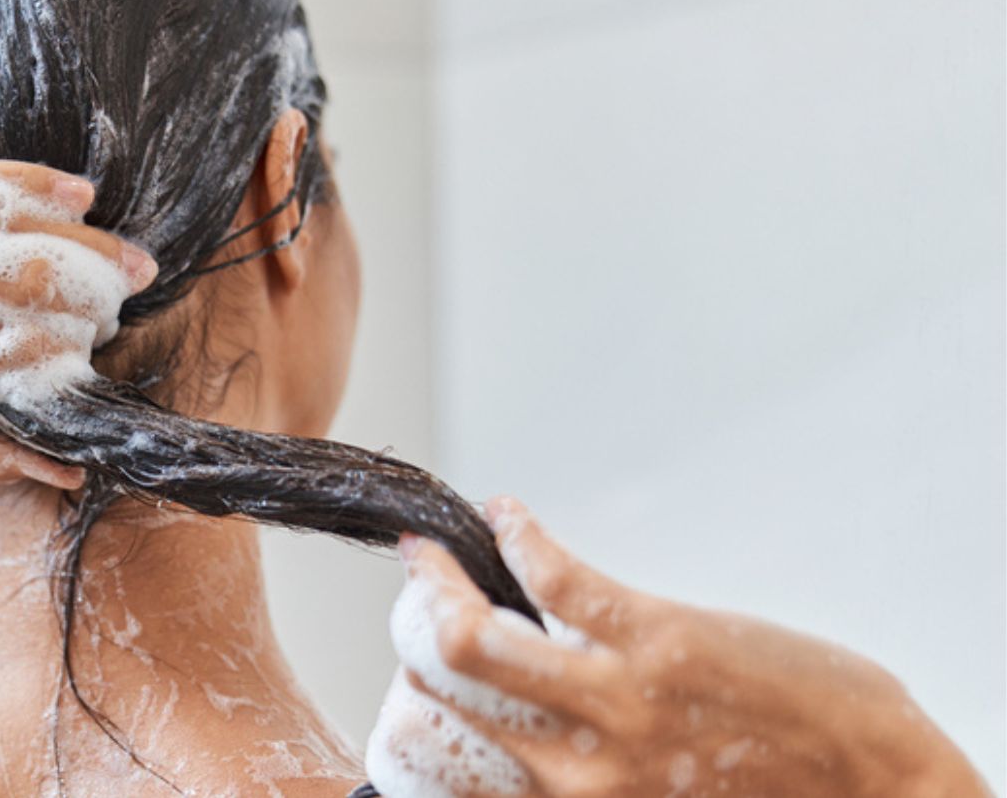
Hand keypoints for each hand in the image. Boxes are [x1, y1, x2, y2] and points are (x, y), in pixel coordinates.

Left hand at [0, 157, 155, 486]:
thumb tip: (68, 472)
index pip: (15, 356)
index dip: (74, 347)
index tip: (102, 342)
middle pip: (23, 288)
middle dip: (92, 290)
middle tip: (127, 290)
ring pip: (10, 233)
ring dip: (81, 242)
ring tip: (119, 255)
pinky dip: (36, 185)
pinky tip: (80, 196)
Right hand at [366, 497, 988, 797]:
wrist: (880, 795)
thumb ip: (581, 781)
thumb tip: (527, 742)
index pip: (439, 766)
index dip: (405, 716)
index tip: (408, 680)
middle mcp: (574, 769)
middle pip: (437, 696)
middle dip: (412, 640)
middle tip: (419, 601)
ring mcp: (612, 702)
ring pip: (470, 637)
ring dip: (434, 583)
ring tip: (430, 555)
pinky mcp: (655, 639)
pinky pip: (555, 578)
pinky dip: (519, 535)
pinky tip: (509, 515)